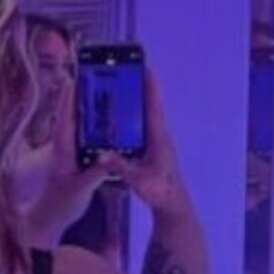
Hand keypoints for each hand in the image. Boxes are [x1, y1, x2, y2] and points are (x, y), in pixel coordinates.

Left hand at [19, 78, 113, 244]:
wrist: (52, 217)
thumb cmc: (61, 203)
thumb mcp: (80, 189)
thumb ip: (95, 173)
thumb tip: (108, 158)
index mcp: (63, 148)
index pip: (65, 117)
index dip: (69, 96)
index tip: (76, 76)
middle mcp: (65, 144)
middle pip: (73, 112)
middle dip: (82, 92)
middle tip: (95, 72)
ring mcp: (71, 149)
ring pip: (81, 121)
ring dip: (90, 104)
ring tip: (104, 85)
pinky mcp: (78, 156)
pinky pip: (87, 133)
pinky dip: (96, 122)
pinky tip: (110, 116)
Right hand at [97, 70, 189, 217]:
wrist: (172, 205)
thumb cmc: (161, 191)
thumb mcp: (139, 180)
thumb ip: (121, 167)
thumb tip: (101, 154)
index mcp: (158, 138)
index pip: (154, 107)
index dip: (151, 88)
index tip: (147, 68)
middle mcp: (158, 137)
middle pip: (148, 107)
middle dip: (139, 90)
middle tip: (125, 73)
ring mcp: (155, 144)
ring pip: (143, 119)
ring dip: (133, 105)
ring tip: (118, 91)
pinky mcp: (150, 152)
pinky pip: (139, 130)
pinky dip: (130, 121)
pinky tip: (117, 121)